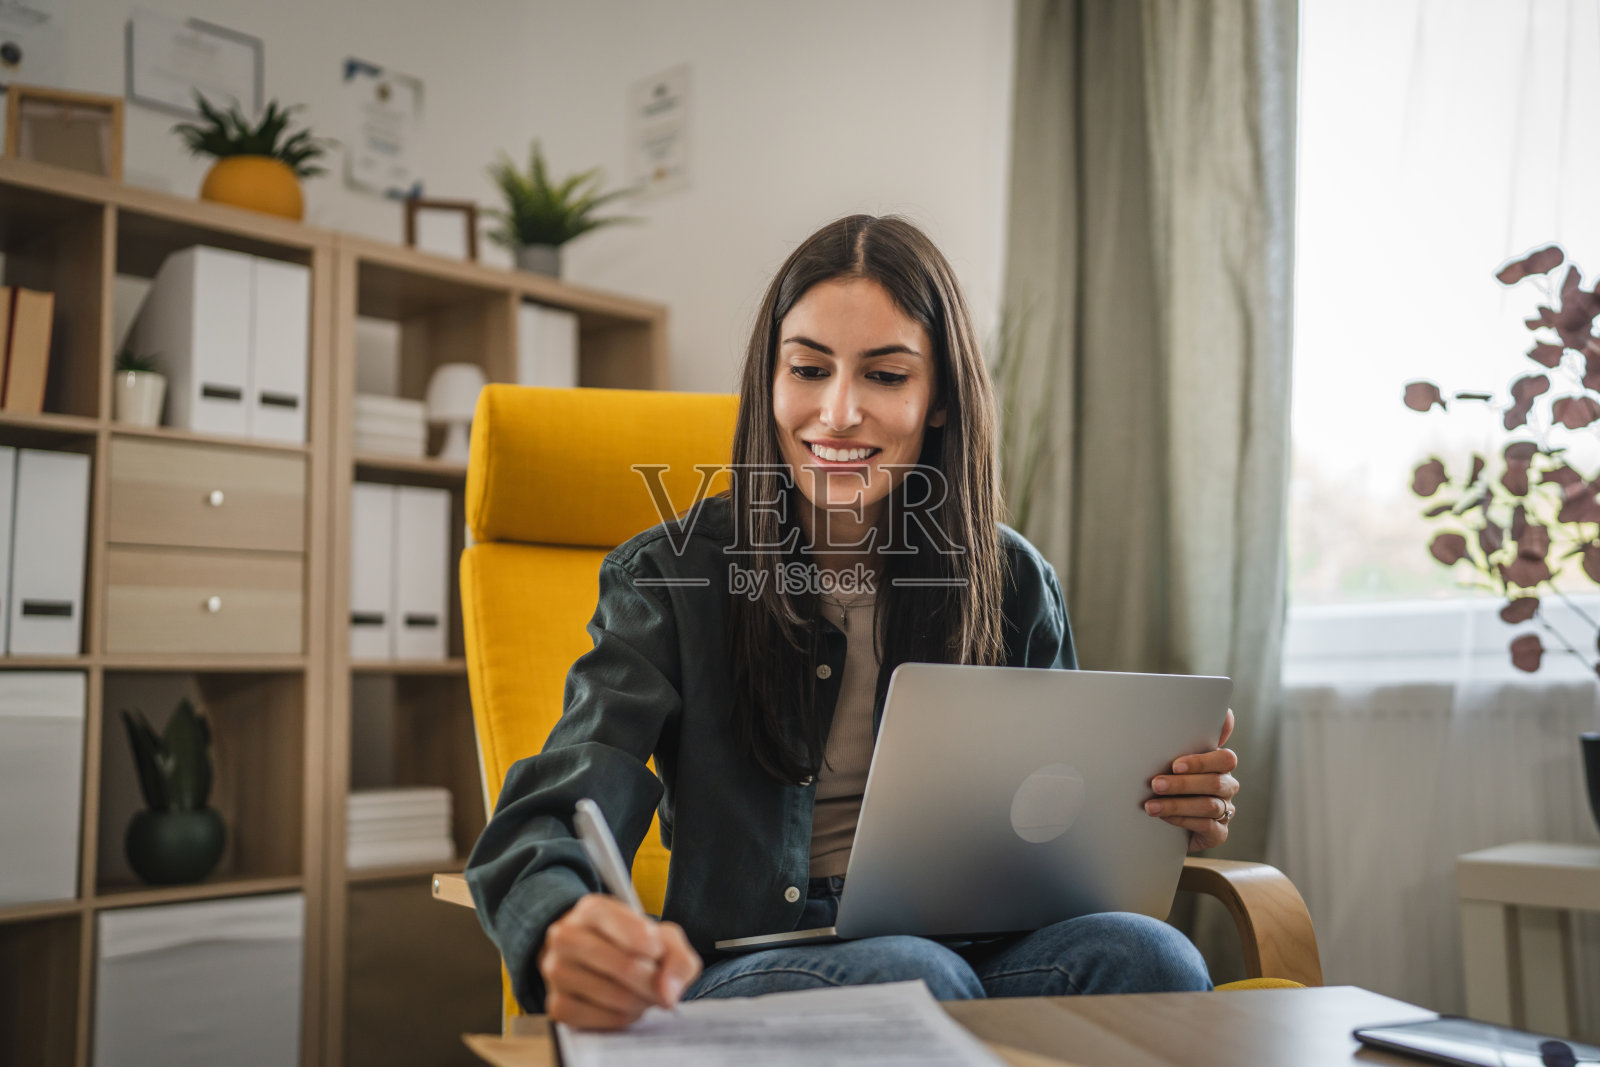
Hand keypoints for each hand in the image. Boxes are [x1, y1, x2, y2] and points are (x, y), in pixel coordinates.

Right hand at [538, 893, 702, 1029]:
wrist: (591, 958)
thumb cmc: (631, 944)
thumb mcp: (660, 937)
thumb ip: (677, 959)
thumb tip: (668, 994)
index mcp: (592, 909)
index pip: (630, 929)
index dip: (655, 948)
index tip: (659, 954)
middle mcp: (566, 936)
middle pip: (626, 966)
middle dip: (654, 982)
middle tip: (663, 987)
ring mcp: (556, 971)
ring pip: (617, 996)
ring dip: (641, 1002)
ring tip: (642, 993)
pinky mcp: (556, 1005)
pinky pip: (602, 1020)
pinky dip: (623, 1018)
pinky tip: (625, 1006)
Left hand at [1145, 707, 1238, 851]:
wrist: (1167, 819)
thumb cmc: (1171, 779)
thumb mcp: (1172, 757)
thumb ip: (1183, 736)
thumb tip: (1210, 712)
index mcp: (1219, 764)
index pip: (1225, 758)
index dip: (1202, 761)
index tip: (1175, 764)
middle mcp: (1227, 786)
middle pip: (1215, 783)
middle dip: (1182, 784)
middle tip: (1155, 784)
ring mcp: (1225, 810)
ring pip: (1209, 806)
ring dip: (1177, 804)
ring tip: (1151, 806)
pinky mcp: (1219, 832)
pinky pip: (1207, 826)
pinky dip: (1183, 821)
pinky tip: (1164, 817)